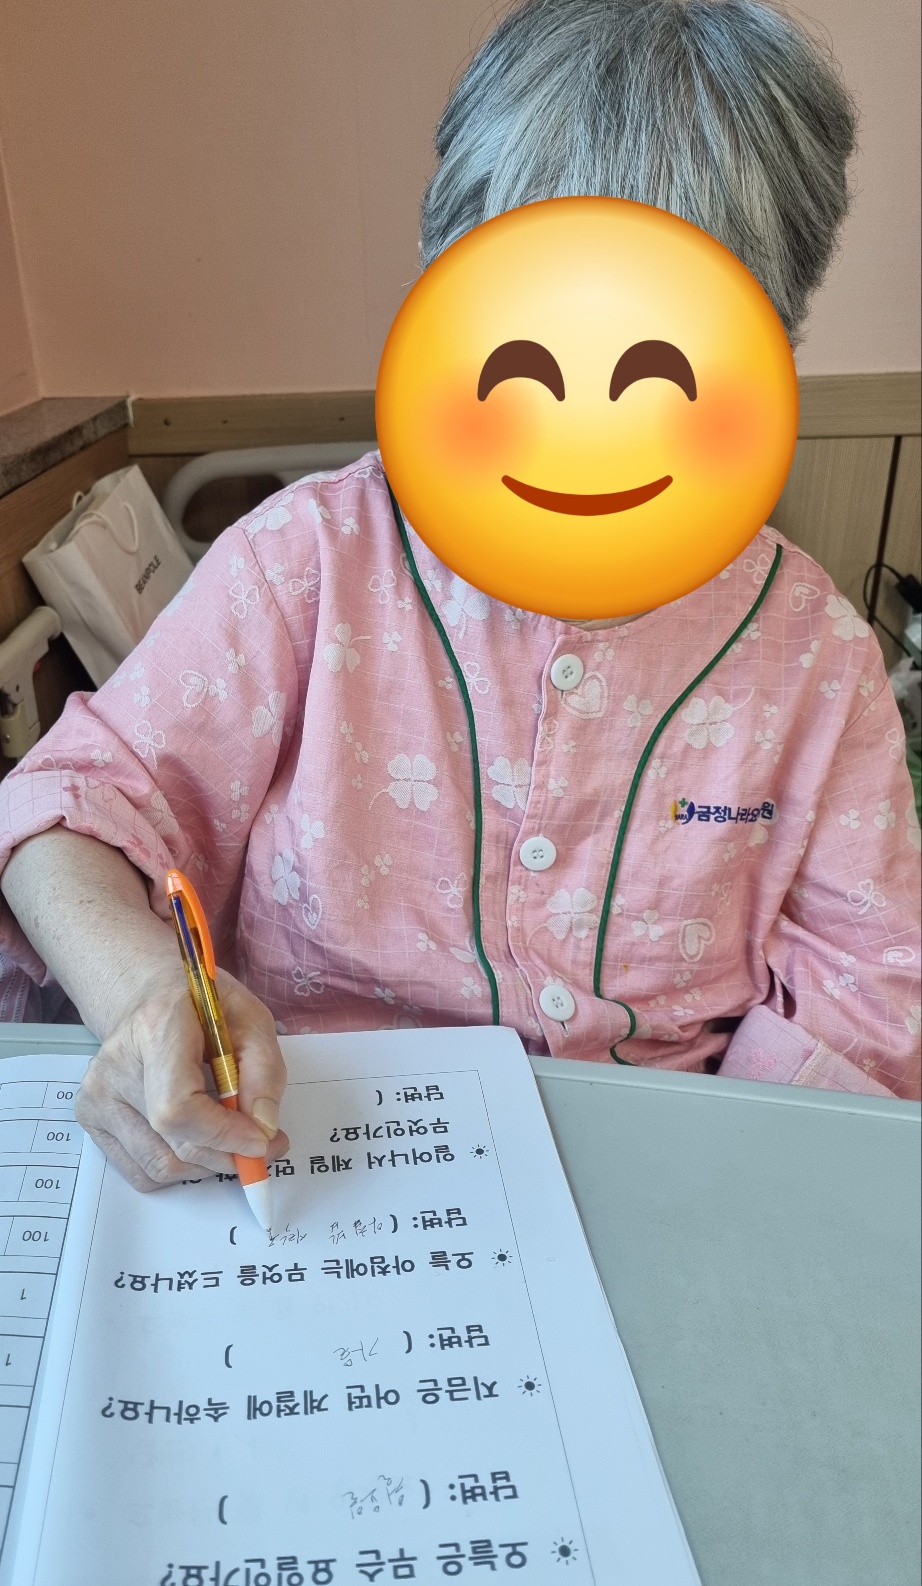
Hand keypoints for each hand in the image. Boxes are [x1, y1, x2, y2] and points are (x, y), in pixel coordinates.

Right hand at [75, 967, 288, 1190]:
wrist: (147, 999)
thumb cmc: (200, 1007)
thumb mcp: (250, 1019)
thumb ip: (264, 1070)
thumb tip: (263, 1128)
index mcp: (155, 1030)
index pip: (178, 1106)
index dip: (222, 1134)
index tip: (261, 1140)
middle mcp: (114, 1066)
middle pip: (173, 1142)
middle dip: (227, 1154)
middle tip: (263, 1145)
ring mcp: (97, 1096)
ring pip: (159, 1167)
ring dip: (206, 1165)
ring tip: (230, 1139)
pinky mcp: (91, 1118)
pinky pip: (142, 1171)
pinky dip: (180, 1168)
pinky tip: (197, 1138)